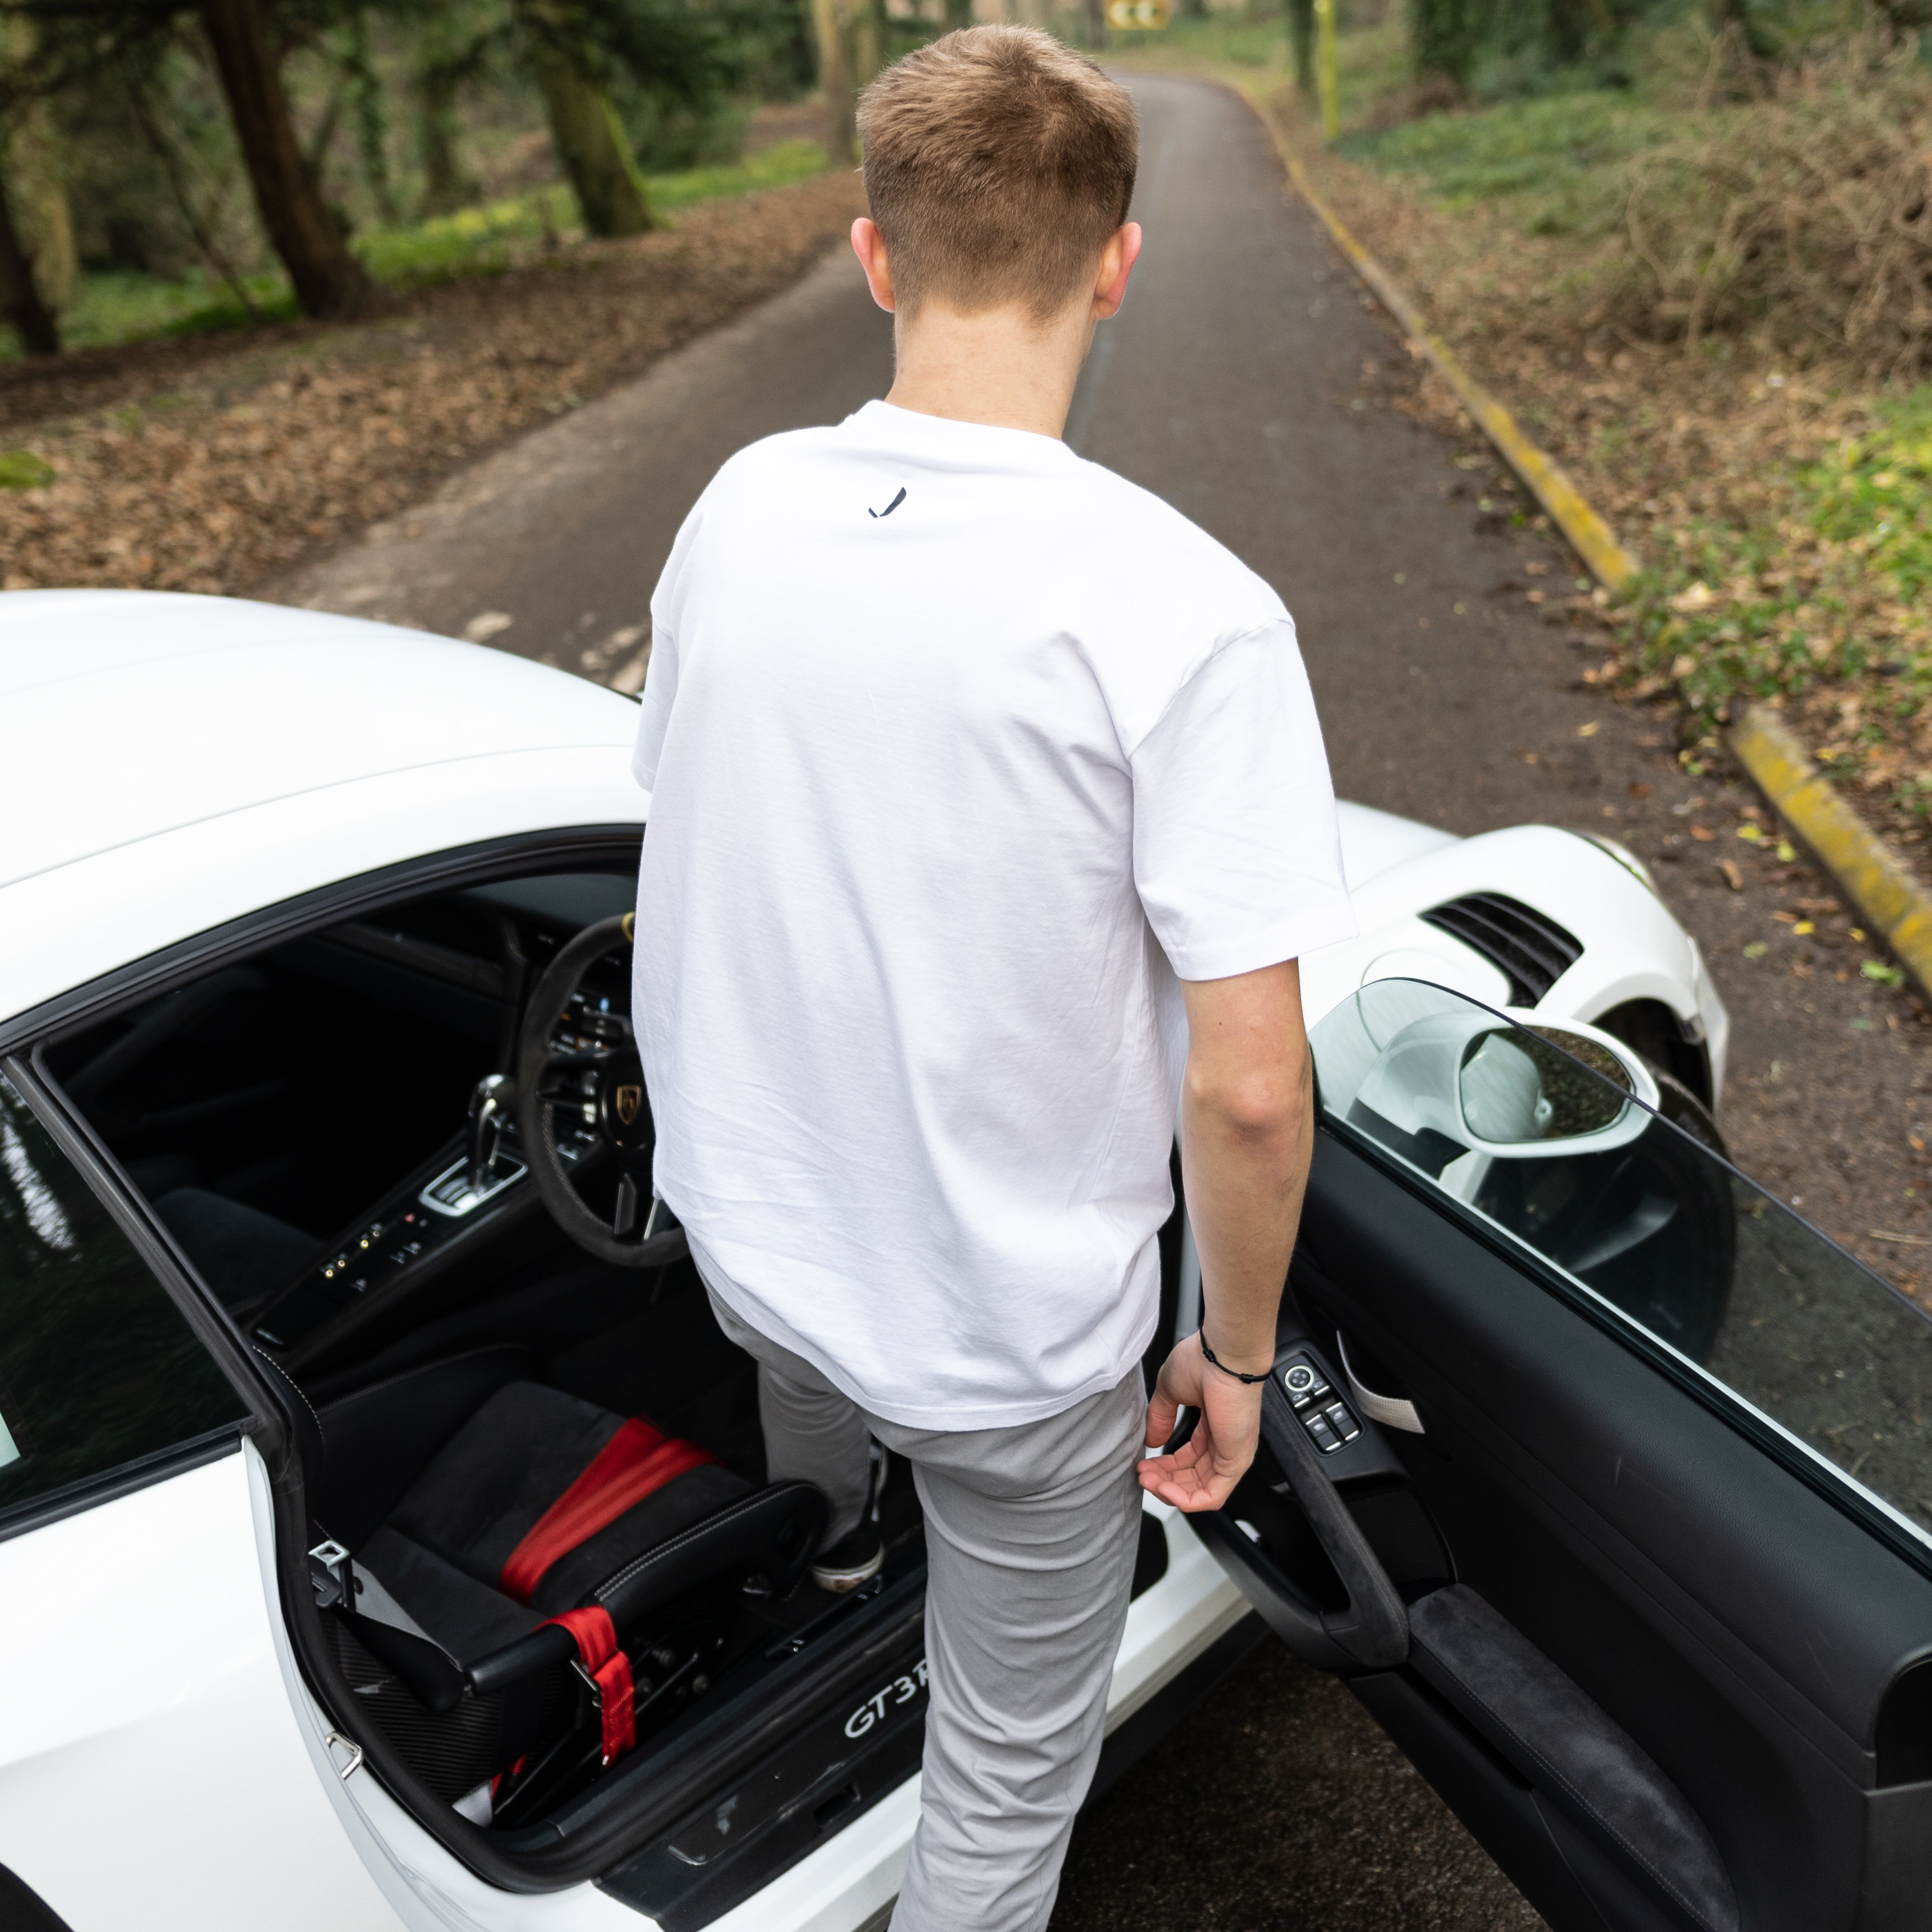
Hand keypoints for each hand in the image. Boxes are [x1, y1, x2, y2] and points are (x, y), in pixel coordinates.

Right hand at [1136, 1331, 1263, 1512]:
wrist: (1224, 1353)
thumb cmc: (1204, 1360)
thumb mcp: (1171, 1390)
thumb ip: (1160, 1417)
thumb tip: (1152, 1441)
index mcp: (1213, 1427)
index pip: (1187, 1460)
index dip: (1162, 1467)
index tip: (1142, 1463)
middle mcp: (1225, 1443)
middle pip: (1192, 1478)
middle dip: (1162, 1480)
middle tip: (1141, 1474)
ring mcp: (1232, 1454)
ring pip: (1201, 1492)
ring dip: (1169, 1491)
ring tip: (1147, 1481)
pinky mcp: (1236, 1462)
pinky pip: (1213, 1496)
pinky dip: (1186, 1499)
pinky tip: (1164, 1488)